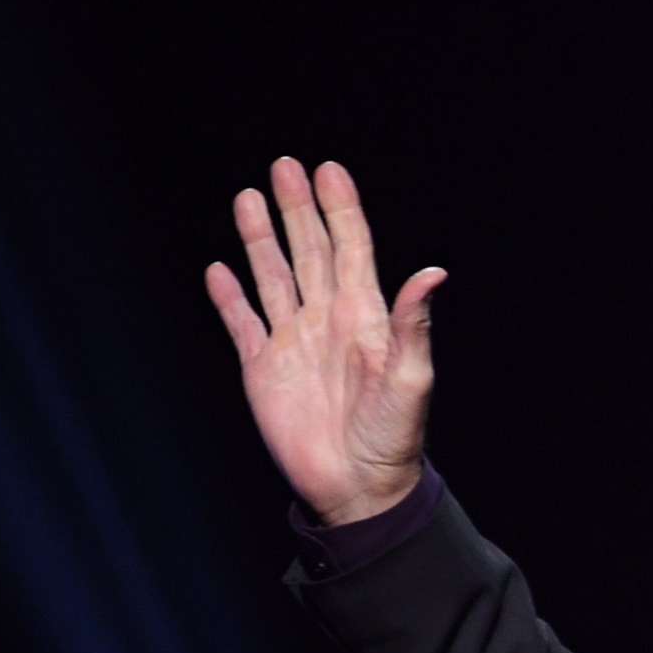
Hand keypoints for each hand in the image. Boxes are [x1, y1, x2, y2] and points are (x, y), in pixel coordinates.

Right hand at [204, 157, 443, 524]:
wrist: (358, 486)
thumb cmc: (394, 436)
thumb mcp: (410, 378)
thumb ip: (413, 323)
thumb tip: (433, 272)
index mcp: (365, 317)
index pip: (351, 249)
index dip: (341, 210)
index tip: (329, 170)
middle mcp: (326, 321)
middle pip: (309, 251)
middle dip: (297, 209)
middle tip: (285, 165)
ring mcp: (293, 343)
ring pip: (273, 277)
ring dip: (260, 240)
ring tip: (247, 197)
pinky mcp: (263, 370)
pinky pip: (242, 324)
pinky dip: (230, 298)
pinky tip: (220, 270)